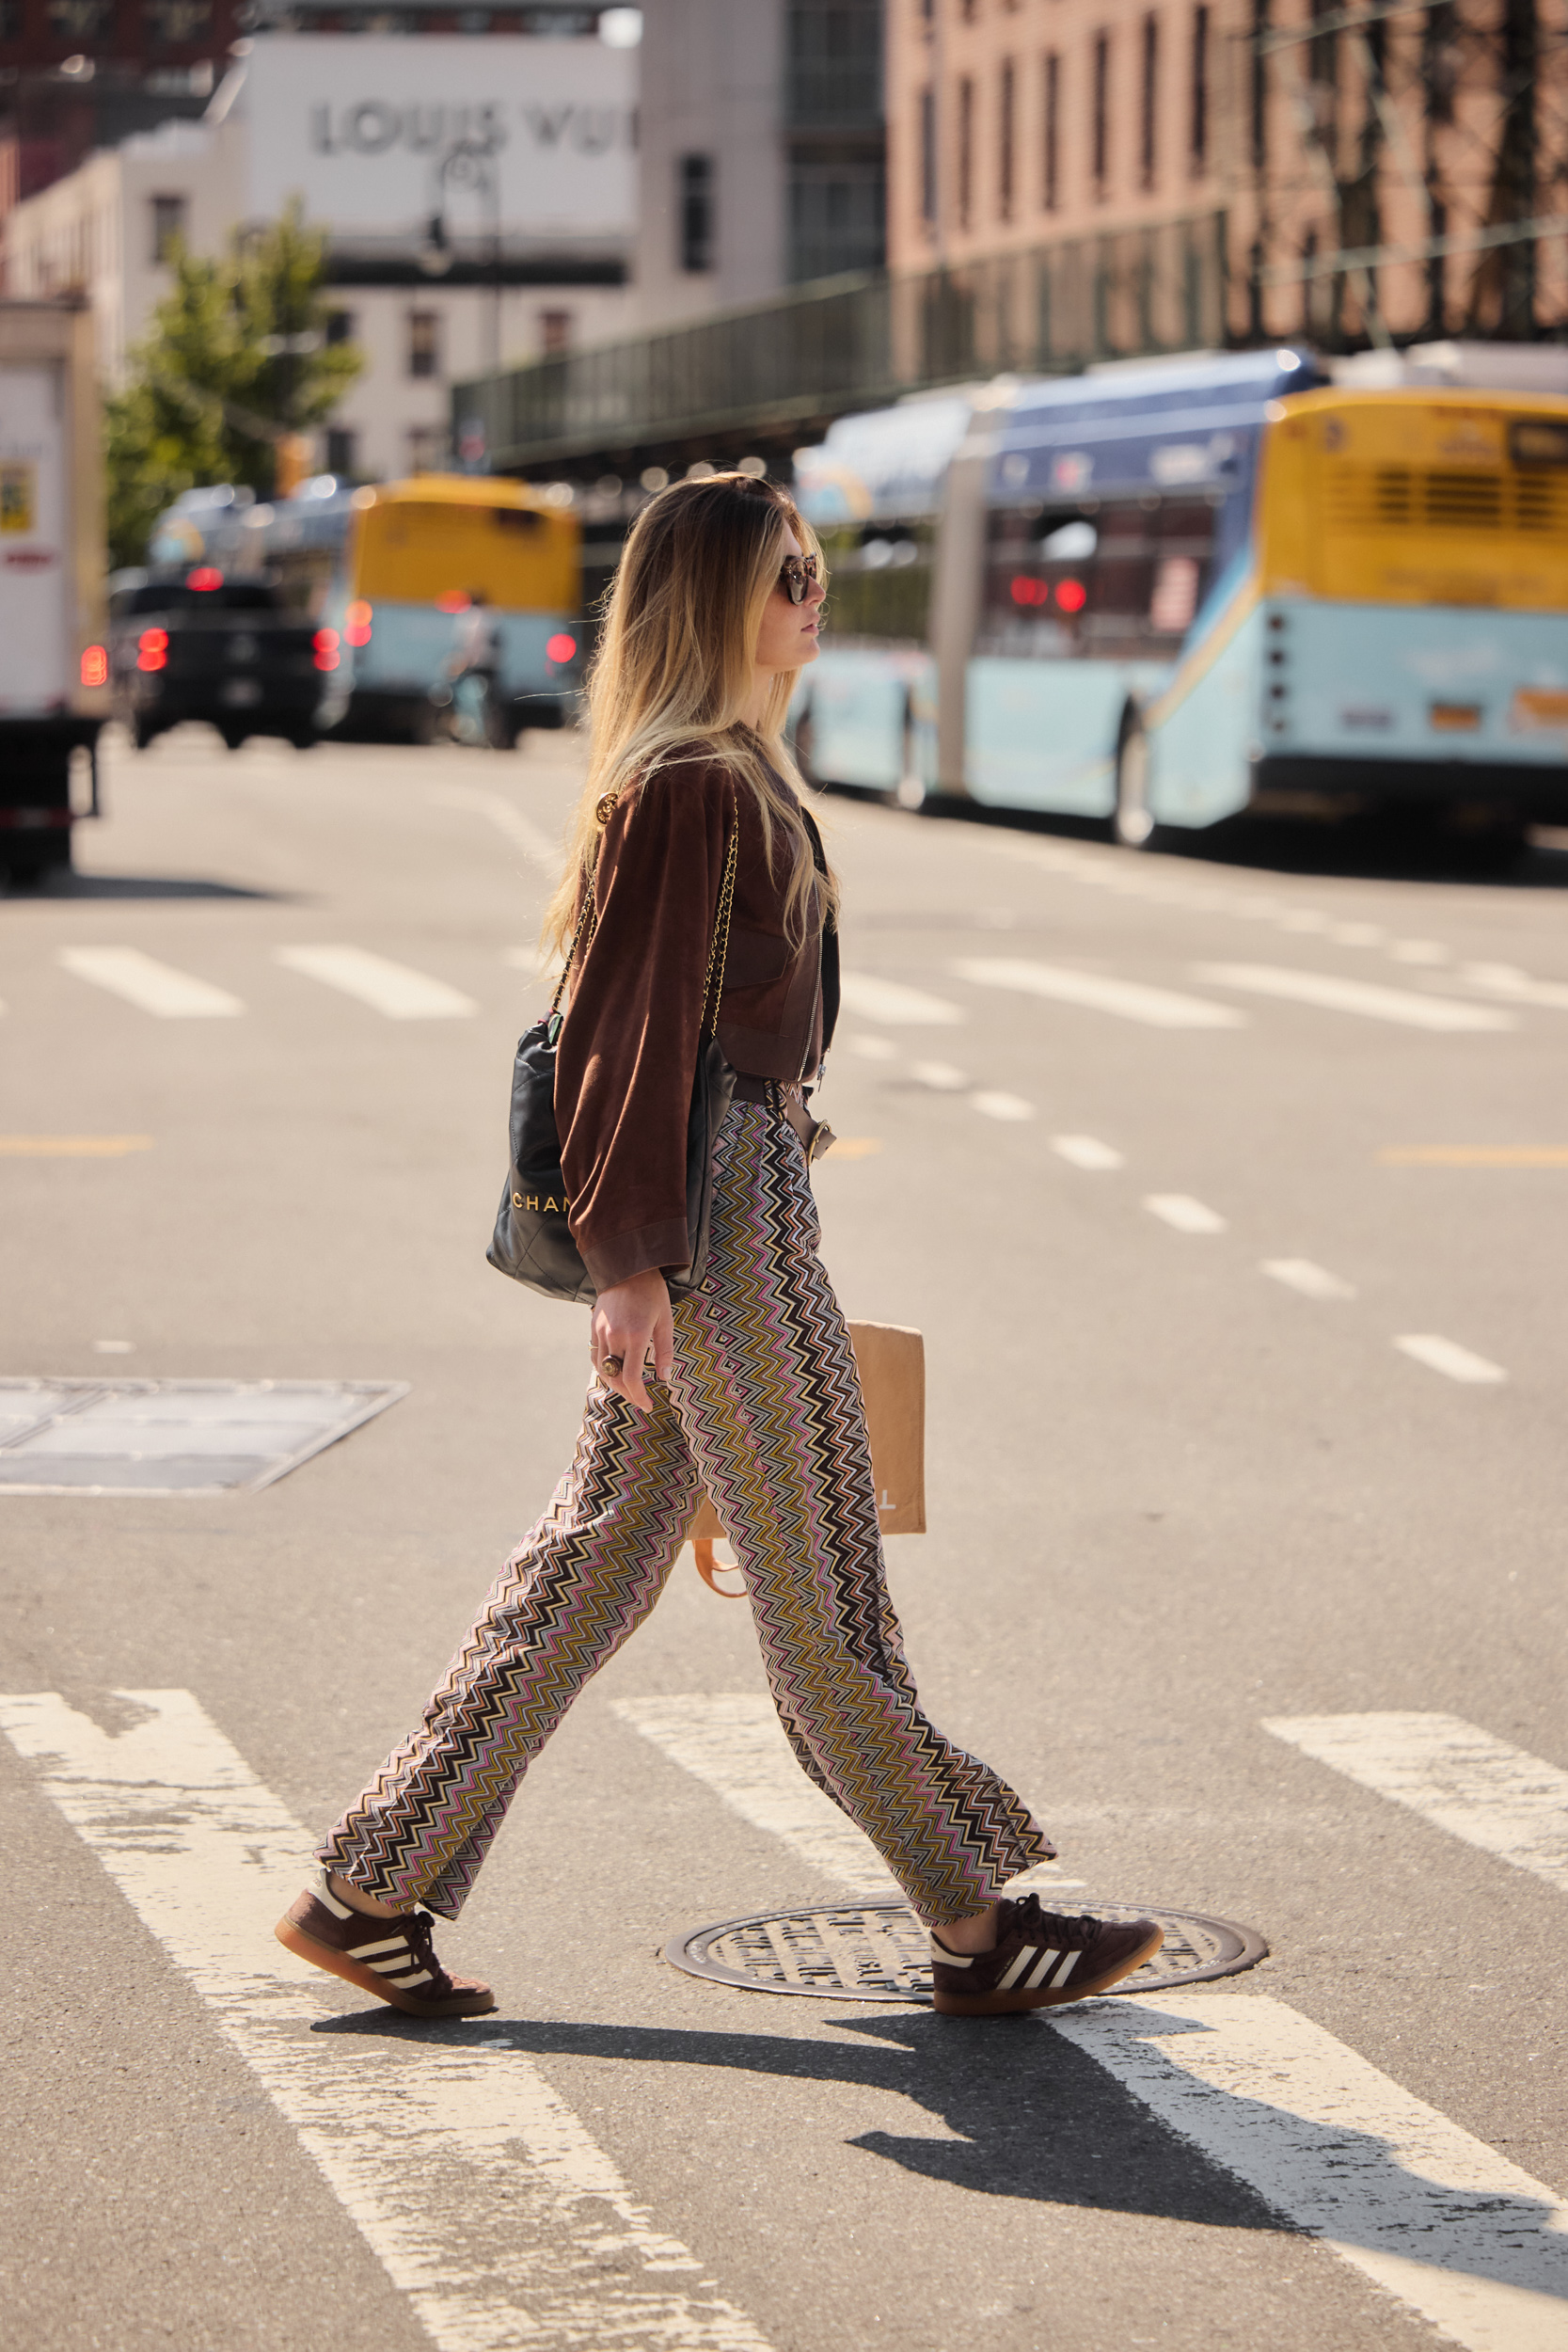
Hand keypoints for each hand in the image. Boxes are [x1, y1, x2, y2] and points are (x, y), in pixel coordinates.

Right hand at [591, 1270, 673, 1413]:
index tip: (648, 1405)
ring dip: (615, 1384)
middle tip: (641, 1401)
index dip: (639, 1397)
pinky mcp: (593, 1328)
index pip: (631, 1378)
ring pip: (603, 1369)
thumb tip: (665, 1378)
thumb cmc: (652, 1293)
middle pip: (615, 1378)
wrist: (626, 1267)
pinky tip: (614, 1372)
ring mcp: (601, 1333)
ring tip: (629, 1390)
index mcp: (635, 1336)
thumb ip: (665, 1351)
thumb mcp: (665, 1320)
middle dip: (628, 1394)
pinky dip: (604, 1369)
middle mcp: (614, 1337)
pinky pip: (596, 1356)